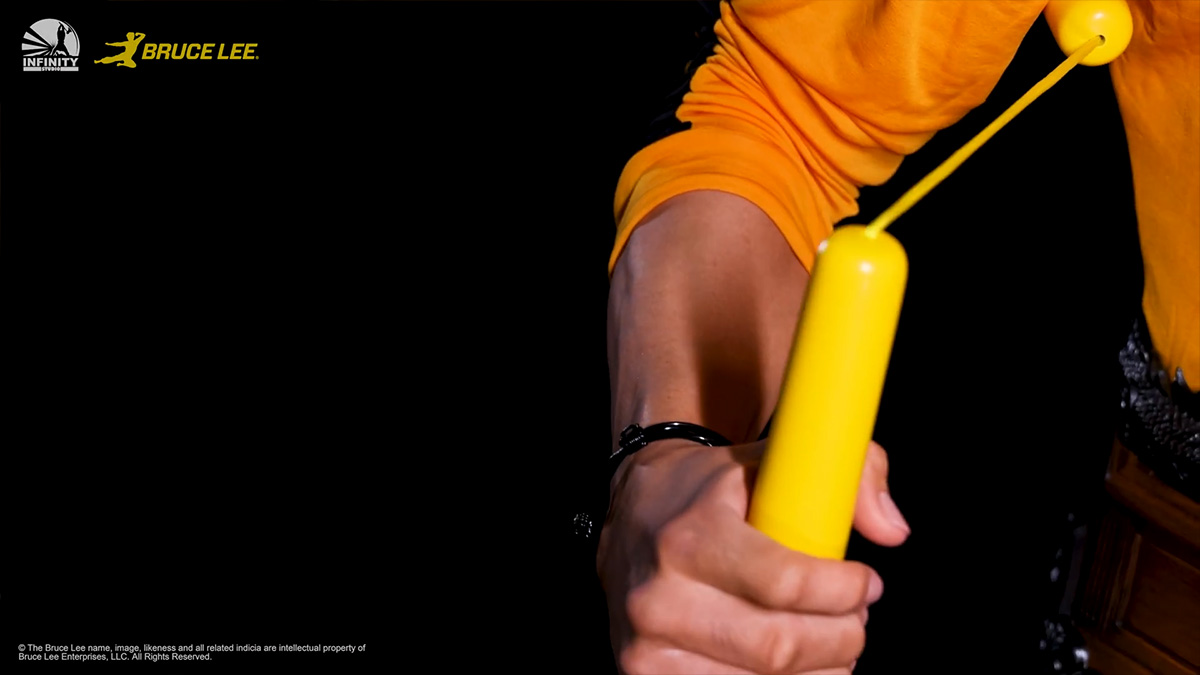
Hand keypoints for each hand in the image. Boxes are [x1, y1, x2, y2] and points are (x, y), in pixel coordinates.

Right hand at [597, 438, 909, 674]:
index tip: (866, 583)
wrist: (635, 514)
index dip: (843, 591)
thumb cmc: (713, 491)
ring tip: (826, 638)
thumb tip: (892, 529)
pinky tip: (793, 664)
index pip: (784, 584)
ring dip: (817, 669)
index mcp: (689, 536)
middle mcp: (658, 596)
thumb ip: (847, 473)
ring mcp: (646, 646)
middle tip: (856, 620)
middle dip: (841, 638)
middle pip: (778, 647)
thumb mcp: (772, 459)